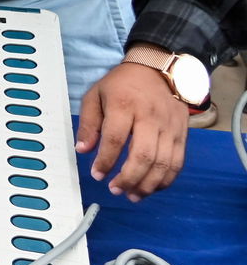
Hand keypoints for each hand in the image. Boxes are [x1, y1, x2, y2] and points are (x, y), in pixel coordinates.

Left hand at [76, 57, 190, 200]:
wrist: (157, 69)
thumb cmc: (121, 84)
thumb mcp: (95, 95)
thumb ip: (89, 123)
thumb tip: (82, 150)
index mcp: (124, 105)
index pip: (115, 138)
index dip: (106, 160)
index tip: (97, 175)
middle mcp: (150, 117)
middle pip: (143, 155)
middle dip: (129, 178)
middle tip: (115, 190)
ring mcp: (169, 127)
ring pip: (163, 163)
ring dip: (148, 184)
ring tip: (132, 195)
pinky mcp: (182, 134)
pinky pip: (177, 162)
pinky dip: (165, 179)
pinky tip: (151, 187)